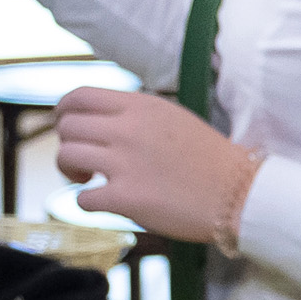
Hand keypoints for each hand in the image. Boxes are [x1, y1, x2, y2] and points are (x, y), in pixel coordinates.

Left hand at [49, 84, 254, 247]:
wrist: (237, 194)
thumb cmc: (207, 159)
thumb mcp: (171, 118)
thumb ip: (135, 114)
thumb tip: (96, 120)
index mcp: (140, 106)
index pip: (79, 96)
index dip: (63, 111)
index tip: (65, 125)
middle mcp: (128, 129)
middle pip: (67, 126)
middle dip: (67, 143)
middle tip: (83, 161)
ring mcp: (125, 164)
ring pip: (67, 157)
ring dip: (69, 171)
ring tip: (88, 180)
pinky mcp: (126, 199)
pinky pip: (81, 198)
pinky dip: (86, 202)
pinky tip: (104, 203)